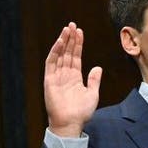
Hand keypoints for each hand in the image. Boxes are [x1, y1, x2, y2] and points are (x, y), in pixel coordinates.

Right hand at [44, 22, 101, 137]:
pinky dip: (55, 51)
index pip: (75, 56)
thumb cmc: (81, 112)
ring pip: (59, 55)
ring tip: (67, 29)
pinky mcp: (49, 79)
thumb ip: (94, 80)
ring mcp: (56, 76)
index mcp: (74, 77)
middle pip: (67, 52)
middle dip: (70, 38)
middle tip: (72, 25)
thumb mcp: (93, 94)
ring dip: (63, 41)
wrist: (71, 122)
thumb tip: (98, 67)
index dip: (77, 44)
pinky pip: (51, 63)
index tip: (80, 32)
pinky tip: (60, 42)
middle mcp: (65, 74)